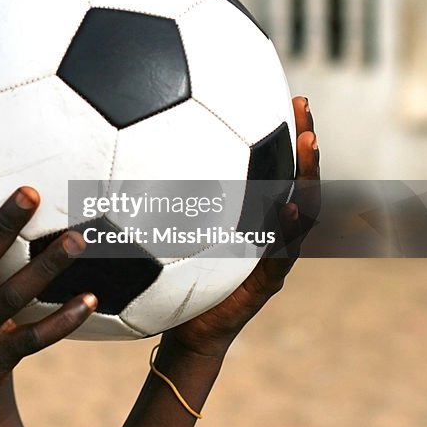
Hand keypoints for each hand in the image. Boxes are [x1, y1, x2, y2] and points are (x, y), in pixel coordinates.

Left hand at [162, 96, 320, 358]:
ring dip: (309, 173)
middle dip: (303, 141)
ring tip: (309, 141)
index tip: (283, 96)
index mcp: (251, 215)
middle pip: (297, 178)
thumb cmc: (172, 280)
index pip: (275, 167)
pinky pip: (283, 250)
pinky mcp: (267, 279)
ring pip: (303, 208)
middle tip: (301, 105)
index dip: (282, 132)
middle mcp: (269, 229)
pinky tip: (291, 204)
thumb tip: (117, 156)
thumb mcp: (168, 233)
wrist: (187, 330)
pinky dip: (289, 227)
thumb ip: (159, 198)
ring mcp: (274, 253)